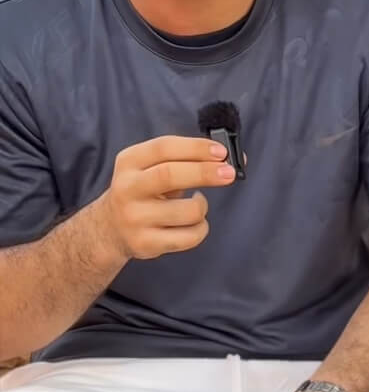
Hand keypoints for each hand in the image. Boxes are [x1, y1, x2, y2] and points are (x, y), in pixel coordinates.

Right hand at [98, 136, 234, 260]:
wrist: (111, 228)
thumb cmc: (146, 190)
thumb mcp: (153, 167)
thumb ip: (187, 159)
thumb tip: (235, 159)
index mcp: (129, 161)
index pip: (163, 147)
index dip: (195, 147)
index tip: (221, 152)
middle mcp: (127, 188)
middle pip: (169, 175)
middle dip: (205, 172)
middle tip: (230, 173)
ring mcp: (134, 218)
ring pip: (187, 211)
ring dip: (203, 206)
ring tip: (197, 203)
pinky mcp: (145, 243)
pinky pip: (189, 237)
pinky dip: (201, 228)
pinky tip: (192, 222)